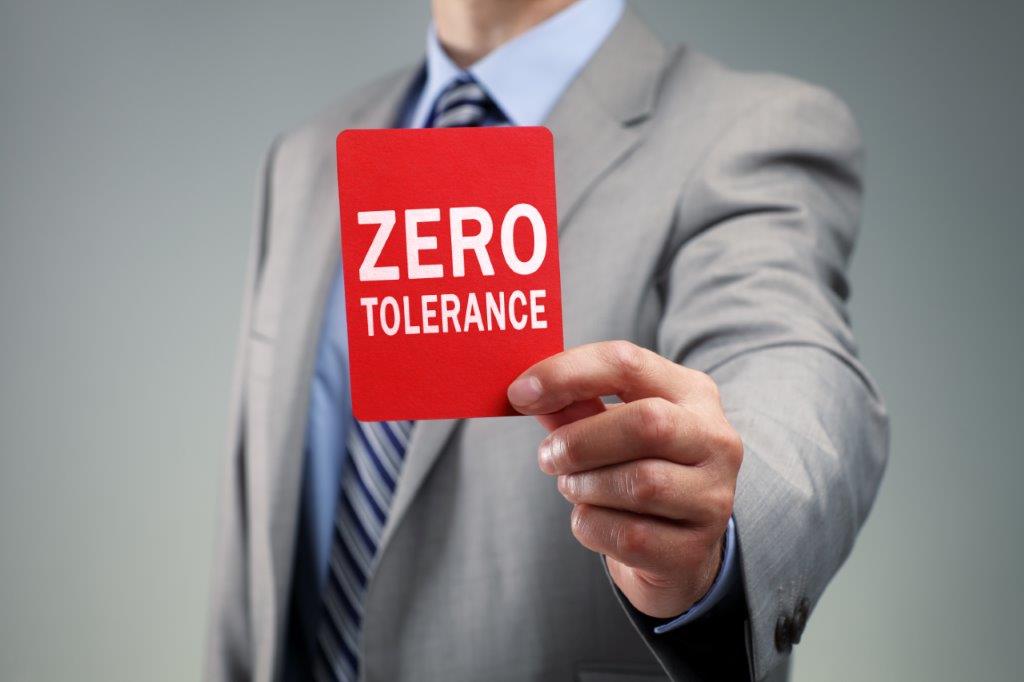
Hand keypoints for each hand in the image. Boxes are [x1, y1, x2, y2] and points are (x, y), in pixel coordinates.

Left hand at [507, 341, 742, 618]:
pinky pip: (629, 536)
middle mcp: (715, 439)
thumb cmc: (635, 467)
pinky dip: (592, 527)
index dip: (567, 374)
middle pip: (646, 424)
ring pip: (640, 484)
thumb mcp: (611, 425)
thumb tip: (528, 393)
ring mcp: (713, 496)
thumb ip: (575, 406)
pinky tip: (594, 518)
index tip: (519, 393)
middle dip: (580, 441)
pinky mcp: (695, 549)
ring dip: (585, 486)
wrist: (674, 544)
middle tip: (548, 456)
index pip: (627, 364)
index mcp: (691, 392)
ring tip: (574, 486)